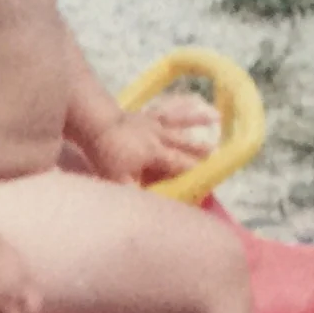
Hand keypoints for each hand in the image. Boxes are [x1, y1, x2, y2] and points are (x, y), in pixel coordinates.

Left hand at [85, 90, 218, 184]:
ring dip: (198, 118)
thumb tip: (152, 212)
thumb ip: (136, 196)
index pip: (181, 164)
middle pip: (185, 143)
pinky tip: (192, 100)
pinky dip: (181, 104)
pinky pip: (167, 108)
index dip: (196, 172)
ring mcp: (153, 122)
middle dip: (202, 149)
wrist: (94, 122)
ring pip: (180, 120)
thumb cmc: (106, 153)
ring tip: (217, 116)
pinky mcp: (146, 114)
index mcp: (156, 153)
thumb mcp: (118, 180)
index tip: (210, 178)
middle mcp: (159, 136)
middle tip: (219, 153)